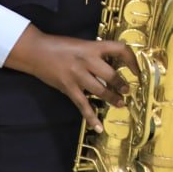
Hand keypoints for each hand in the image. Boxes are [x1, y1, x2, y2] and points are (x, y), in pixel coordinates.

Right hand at [4, 26, 139, 131]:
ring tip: (120, 104)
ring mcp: (78, 76)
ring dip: (112, 98)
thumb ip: (96, 53)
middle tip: (127, 91)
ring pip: (100, 90)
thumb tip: (114, 63)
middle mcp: (87, 61)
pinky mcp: (68, 88)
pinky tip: (98, 127)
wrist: (36, 51)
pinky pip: (83, 105)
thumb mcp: (82, 44)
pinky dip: (91, 117)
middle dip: (121, 84)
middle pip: (111, 74)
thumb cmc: (60, 46)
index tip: (136, 69)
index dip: (131, 59)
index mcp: (93, 47)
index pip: (119, 49)